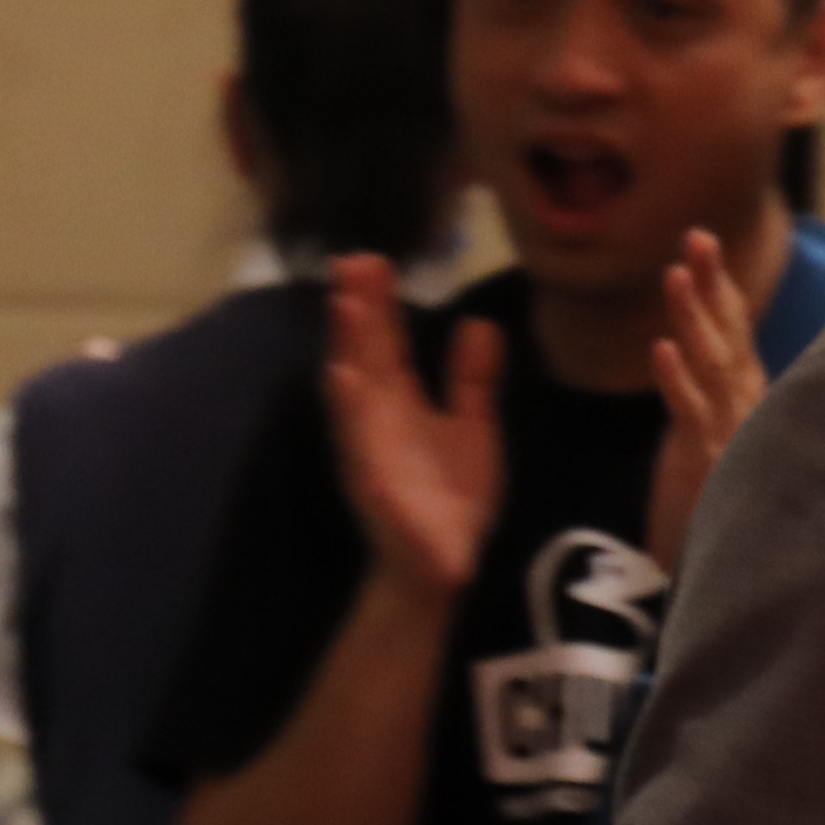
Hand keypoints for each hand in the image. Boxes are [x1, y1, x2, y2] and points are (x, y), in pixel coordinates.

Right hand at [321, 257, 501, 600]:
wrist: (445, 565)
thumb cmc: (452, 497)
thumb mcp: (473, 428)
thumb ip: (472, 380)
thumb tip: (479, 324)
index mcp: (400, 403)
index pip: (386, 343)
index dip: (380, 303)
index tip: (374, 259)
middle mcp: (377, 418)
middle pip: (364, 353)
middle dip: (358, 308)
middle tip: (353, 259)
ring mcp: (370, 448)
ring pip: (353, 390)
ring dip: (346, 346)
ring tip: (345, 303)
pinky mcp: (371, 482)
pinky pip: (357, 442)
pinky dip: (349, 408)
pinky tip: (344, 375)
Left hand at [644, 228, 766, 560]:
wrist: (736, 578)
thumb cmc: (723, 509)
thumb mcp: (724, 443)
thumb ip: (724, 402)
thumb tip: (715, 357)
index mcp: (750, 401)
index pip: (736, 333)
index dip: (720, 287)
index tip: (702, 244)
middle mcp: (748, 410)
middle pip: (730, 336)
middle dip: (713, 284)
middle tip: (695, 236)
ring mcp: (731, 435)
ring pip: (713, 365)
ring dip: (694, 318)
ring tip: (675, 274)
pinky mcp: (709, 466)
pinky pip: (690, 415)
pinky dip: (676, 380)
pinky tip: (660, 348)